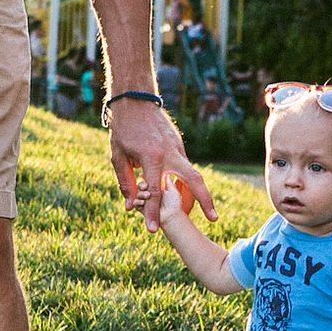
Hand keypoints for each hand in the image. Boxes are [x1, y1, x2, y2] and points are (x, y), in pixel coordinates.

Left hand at [108, 101, 215, 232]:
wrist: (135, 100)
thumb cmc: (123, 129)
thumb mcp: (118, 156)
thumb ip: (126, 182)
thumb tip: (131, 206)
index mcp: (151, 157)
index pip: (154, 191)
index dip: (152, 212)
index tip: (153, 230)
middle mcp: (170, 153)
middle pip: (193, 180)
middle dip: (205, 200)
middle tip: (213, 219)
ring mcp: (178, 148)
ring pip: (191, 174)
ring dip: (195, 193)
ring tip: (197, 211)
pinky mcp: (180, 145)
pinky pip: (184, 167)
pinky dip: (184, 181)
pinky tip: (180, 191)